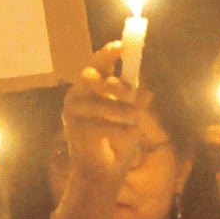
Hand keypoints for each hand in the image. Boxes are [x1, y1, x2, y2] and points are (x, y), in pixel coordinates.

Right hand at [61, 42, 150, 183]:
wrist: (103, 172)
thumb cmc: (117, 143)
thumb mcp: (133, 119)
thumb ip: (136, 104)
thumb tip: (147, 91)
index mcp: (91, 89)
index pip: (97, 65)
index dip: (108, 53)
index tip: (122, 45)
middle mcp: (77, 96)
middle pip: (90, 77)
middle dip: (112, 83)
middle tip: (130, 91)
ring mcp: (73, 112)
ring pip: (97, 102)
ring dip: (120, 110)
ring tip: (137, 118)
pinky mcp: (74, 128)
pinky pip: (100, 123)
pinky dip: (118, 129)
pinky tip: (124, 135)